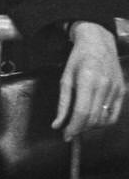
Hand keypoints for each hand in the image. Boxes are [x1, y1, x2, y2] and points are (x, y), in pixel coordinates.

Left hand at [52, 21, 124, 139]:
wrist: (98, 43)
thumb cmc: (78, 59)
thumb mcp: (65, 79)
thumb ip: (62, 104)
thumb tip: (57, 125)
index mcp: (87, 80)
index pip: (82, 112)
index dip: (73, 127)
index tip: (65, 136)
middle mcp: (105, 85)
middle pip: (94, 118)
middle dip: (80, 129)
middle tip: (70, 132)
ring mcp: (116, 88)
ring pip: (104, 119)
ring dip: (91, 127)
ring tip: (80, 123)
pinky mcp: (122, 91)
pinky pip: (114, 114)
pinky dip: (103, 122)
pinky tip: (93, 119)